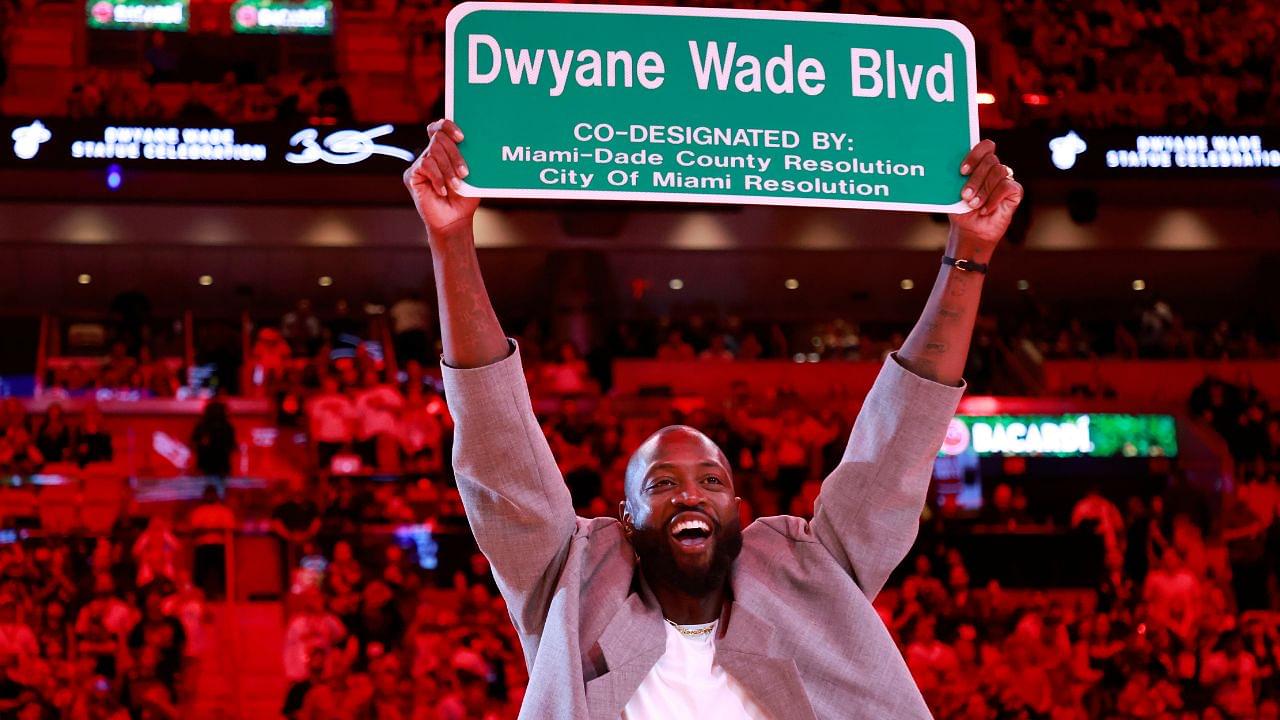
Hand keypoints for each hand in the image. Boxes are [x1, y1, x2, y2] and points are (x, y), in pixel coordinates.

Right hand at [403, 119, 479, 238]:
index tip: (462, 137)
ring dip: (448, 169)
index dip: (448, 126)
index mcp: (444, 151)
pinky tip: (443, 190)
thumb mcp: (471, 175)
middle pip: (438, 138)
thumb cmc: (464, 198)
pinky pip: (425, 165)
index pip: (439, 128)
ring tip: (456, 185)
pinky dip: (437, 178)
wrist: (454, 221)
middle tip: (465, 172)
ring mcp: (420, 164)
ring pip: (433, 152)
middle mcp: (430, 154)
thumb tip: (473, 143)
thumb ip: (468, 158)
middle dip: (454, 154)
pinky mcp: (411, 175)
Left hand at [948, 140, 1023, 258]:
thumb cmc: (961, 209)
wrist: (970, 230)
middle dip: (976, 179)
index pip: (985, 146)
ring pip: (999, 172)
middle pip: (990, 160)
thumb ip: (957, 178)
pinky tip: (985, 209)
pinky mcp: (1015, 191)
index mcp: (980, 164)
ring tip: (973, 204)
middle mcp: (994, 169)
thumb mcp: (954, 193)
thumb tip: (950, 168)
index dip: (975, 155)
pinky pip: (1007, 186)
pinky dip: (994, 199)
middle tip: (965, 195)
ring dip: (984, 190)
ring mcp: (1006, 179)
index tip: (962, 171)